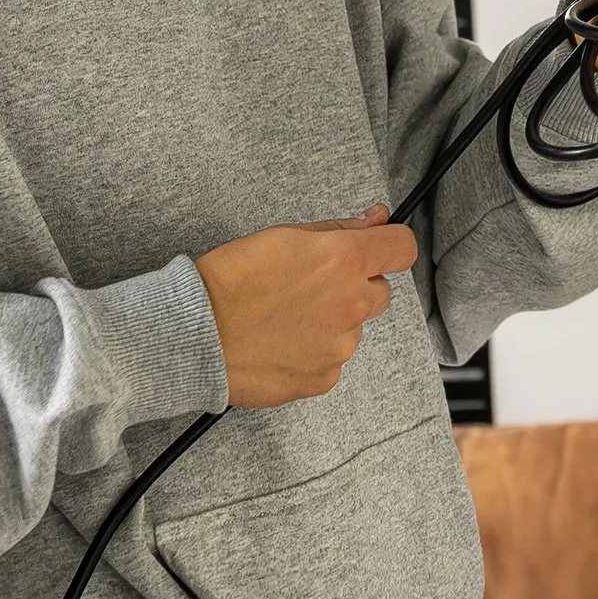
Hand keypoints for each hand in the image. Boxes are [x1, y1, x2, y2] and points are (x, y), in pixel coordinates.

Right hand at [193, 208, 419, 407]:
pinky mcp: (324, 378)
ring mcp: (340, 346)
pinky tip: (280, 343)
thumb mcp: (284, 236)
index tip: (377, 248)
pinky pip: (331, 360)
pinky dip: (313, 352)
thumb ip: (339, 229)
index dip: (390, 245)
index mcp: (344, 261)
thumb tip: (375, 220)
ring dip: (331, 322)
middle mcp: (351, 304)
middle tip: (310, 287)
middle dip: (355, 287)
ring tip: (284, 319)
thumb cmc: (230, 280)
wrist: (196, 334)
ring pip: (352, 328)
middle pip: (379, 292)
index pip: (402, 248)